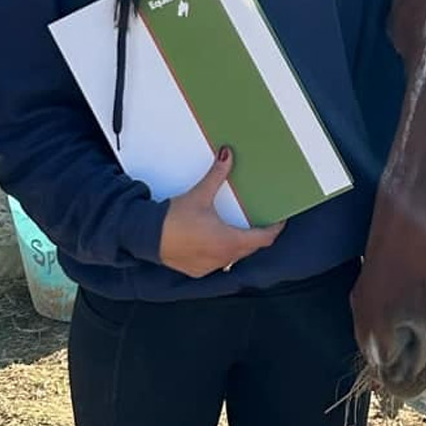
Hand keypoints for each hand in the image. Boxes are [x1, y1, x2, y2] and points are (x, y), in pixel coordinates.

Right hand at [156, 147, 282, 277]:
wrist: (146, 236)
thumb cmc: (173, 219)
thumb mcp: (199, 194)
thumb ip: (217, 175)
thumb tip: (228, 154)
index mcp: (229, 242)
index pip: (263, 239)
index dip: (274, 230)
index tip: (280, 220)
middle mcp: (223, 259)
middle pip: (250, 248)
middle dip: (256, 235)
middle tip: (260, 220)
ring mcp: (210, 267)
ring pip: (234, 257)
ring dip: (238, 244)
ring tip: (238, 228)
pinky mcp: (197, 271)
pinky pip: (218, 262)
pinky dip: (221, 252)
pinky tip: (215, 240)